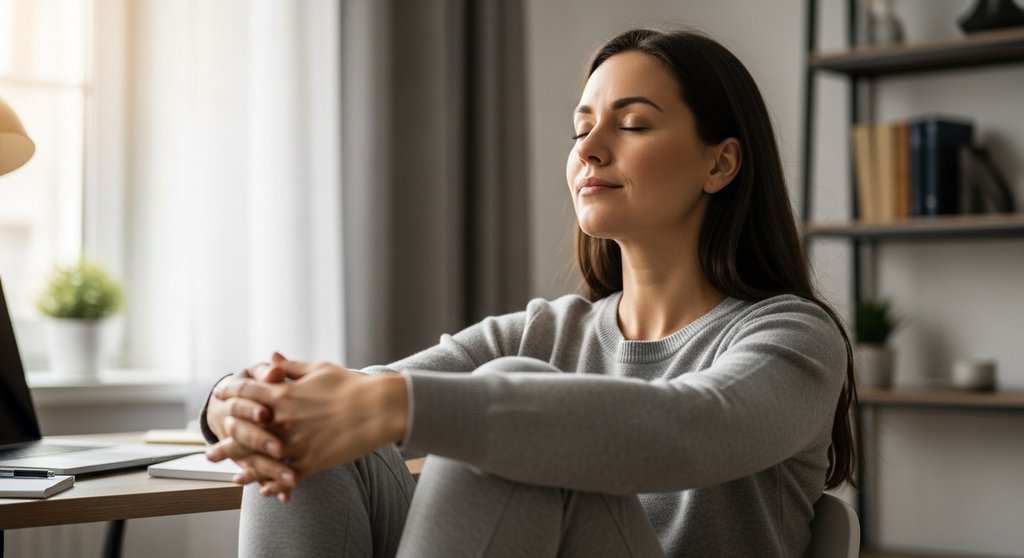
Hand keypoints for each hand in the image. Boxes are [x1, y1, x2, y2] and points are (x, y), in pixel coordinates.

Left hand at [209, 357, 408, 499]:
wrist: (379, 408)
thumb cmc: (351, 385)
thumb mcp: (318, 369)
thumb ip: (290, 368)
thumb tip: (270, 357)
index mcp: (282, 396)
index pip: (245, 395)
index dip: (230, 394)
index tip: (221, 398)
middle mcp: (282, 422)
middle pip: (243, 434)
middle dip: (225, 442)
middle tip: (211, 452)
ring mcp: (295, 445)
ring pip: (262, 461)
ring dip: (245, 470)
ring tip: (234, 478)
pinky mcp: (311, 463)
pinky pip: (287, 478)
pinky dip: (275, 485)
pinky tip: (266, 491)